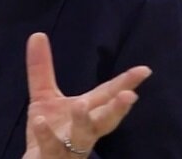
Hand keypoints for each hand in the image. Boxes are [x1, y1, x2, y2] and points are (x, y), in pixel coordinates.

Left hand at [22, 33, 150, 158]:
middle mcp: (83, 131)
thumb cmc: (48, 133)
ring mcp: (69, 147)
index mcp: (85, 112)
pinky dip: (46, 135)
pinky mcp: (51, 158)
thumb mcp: (43, 97)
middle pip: (104, 121)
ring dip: (83, 122)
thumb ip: (41, 68)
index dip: (125, 84)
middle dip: (117, 109)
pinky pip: (51, 148)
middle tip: (129, 96)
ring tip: (80, 105)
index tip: (144, 70)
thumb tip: (37, 34)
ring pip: (82, 137)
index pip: (106, 96)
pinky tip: (41, 120)